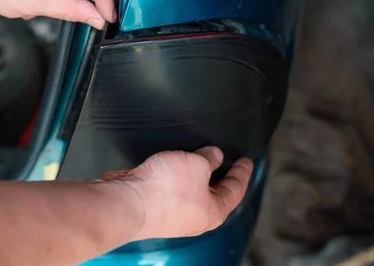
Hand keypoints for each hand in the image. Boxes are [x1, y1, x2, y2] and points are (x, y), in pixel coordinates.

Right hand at [101, 147, 253, 239]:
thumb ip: (209, 158)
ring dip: (194, 173)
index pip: (236, 189)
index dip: (242, 172)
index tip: (247, 161)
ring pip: (190, 190)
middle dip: (219, 174)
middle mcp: (195, 217)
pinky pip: (171, 188)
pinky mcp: (154, 206)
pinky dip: (176, 175)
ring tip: (196, 155)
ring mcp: (173, 214)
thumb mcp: (197, 164)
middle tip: (225, 157)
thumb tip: (215, 156)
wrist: (126, 203)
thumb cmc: (165, 189)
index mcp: (214, 211)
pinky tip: (172, 163)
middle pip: (214, 192)